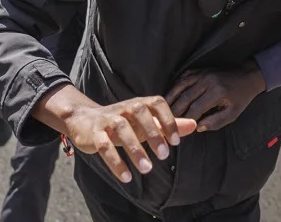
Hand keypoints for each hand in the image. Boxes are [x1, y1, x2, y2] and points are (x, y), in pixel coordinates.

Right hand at [62, 97, 195, 182]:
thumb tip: (195, 124)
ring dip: (135, 149)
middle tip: (164, 155)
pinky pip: (103, 146)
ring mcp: (107, 120)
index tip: (176, 141)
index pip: (156, 103)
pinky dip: (115, 162)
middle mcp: (124, 108)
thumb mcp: (146, 123)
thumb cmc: (123, 122)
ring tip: (147, 169)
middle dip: (153, 133)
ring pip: (121, 129)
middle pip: (139, 112)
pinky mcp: (94, 134)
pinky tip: (126, 177)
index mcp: (139, 104)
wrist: (85, 121)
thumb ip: (168, 124)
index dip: (168, 120)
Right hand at [164, 62, 265, 131]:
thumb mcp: (232, 114)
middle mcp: (207, 81)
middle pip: (186, 97)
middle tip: (166, 122)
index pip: (196, 108)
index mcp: (217, 92)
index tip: (179, 128)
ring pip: (181, 86)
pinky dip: (175, 86)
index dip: (186, 119)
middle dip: (175, 110)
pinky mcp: (199, 69)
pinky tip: (168, 95)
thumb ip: (216, 122)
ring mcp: (202, 73)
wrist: (246, 77)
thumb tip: (197, 127)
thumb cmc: (240, 98)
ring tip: (163, 110)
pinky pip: (183, 77)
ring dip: (171, 98)